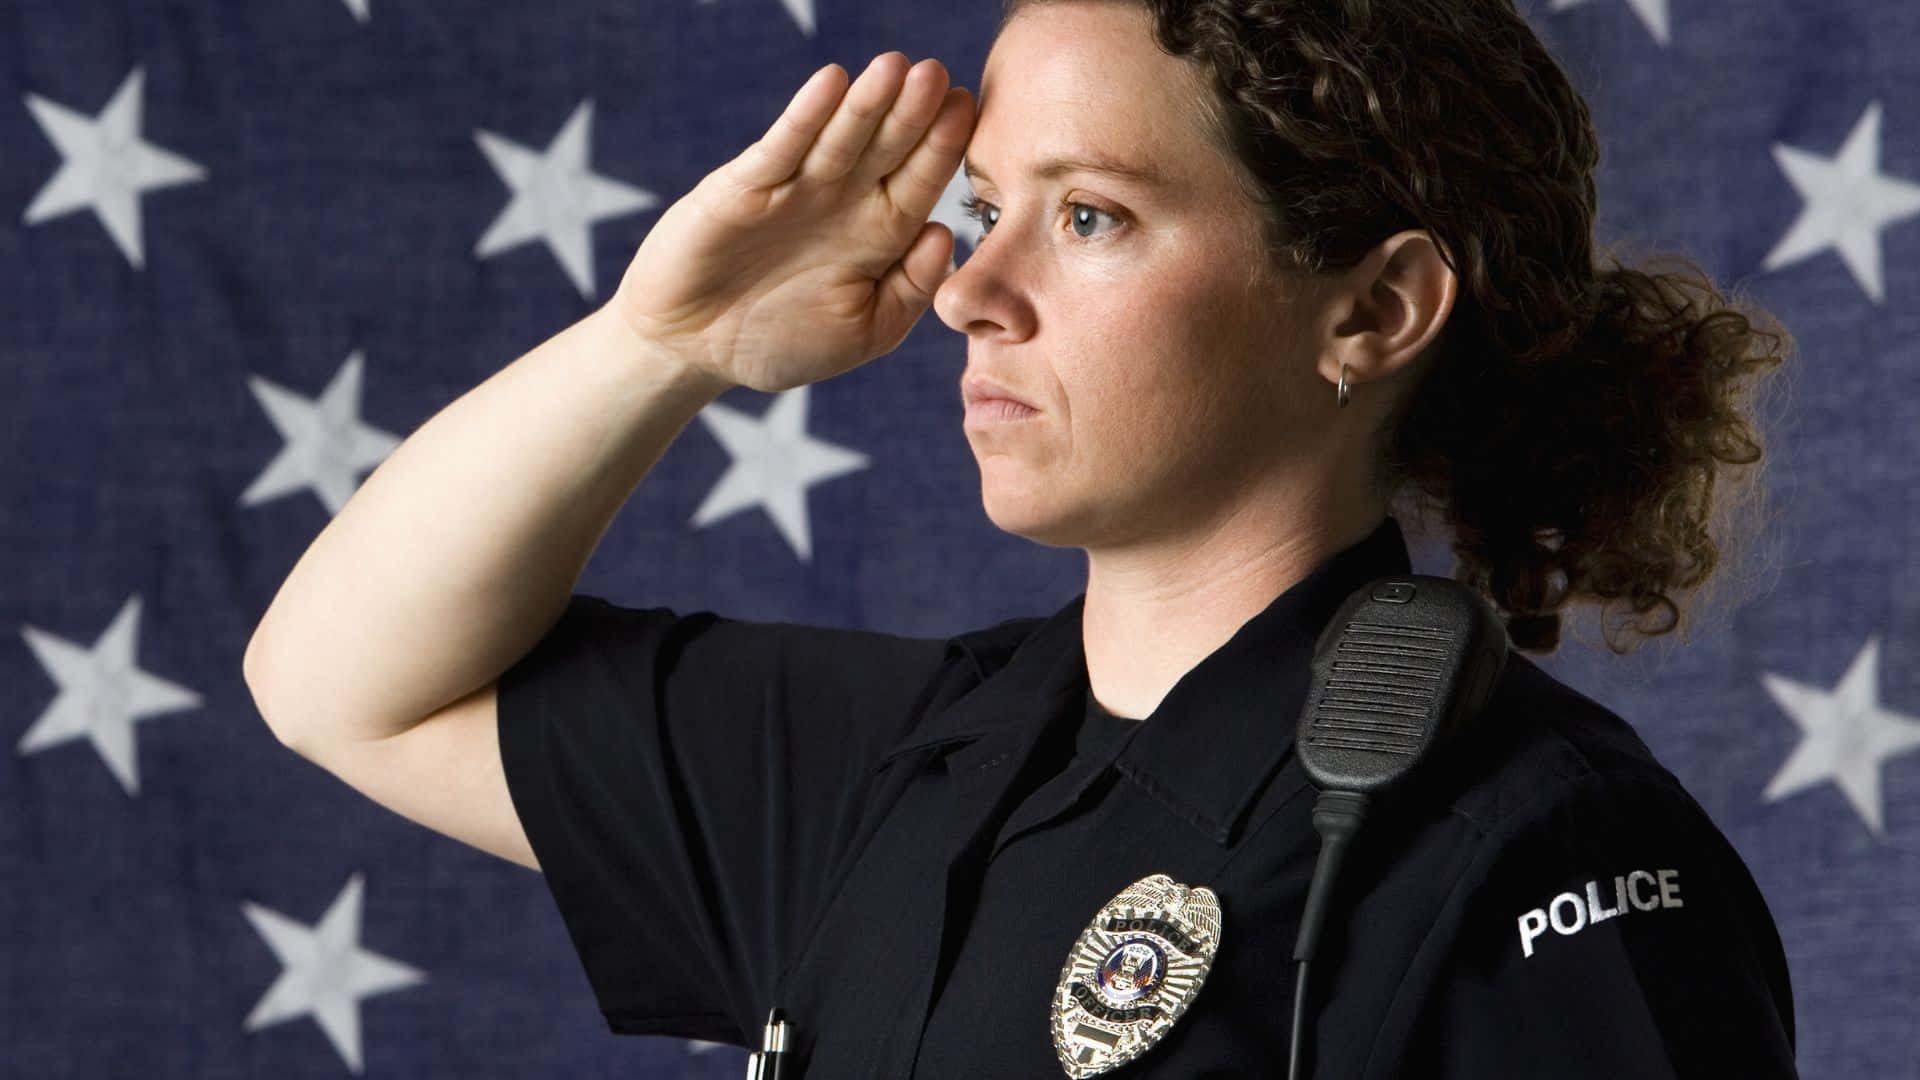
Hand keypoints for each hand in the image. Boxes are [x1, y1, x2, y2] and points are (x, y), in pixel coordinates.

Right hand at [608, 53, 975, 391]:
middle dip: (912, 113)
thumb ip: (910, 290)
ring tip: (896, 68)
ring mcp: (794, 189)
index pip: (919, 180)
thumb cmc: (783, 342)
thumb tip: (943, 233)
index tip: (967, 109)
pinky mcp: (746, 187)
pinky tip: (832, 83)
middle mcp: (841, 201)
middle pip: (886, 148)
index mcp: (878, 233)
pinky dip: (806, 117)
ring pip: (839, 138)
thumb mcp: (865, 332)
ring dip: (866, 103)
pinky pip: (781, 147)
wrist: (695, 350)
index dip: (942, 146)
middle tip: (938, 76)